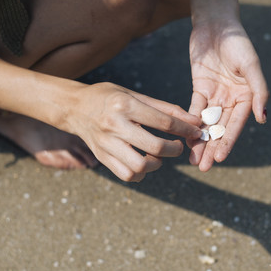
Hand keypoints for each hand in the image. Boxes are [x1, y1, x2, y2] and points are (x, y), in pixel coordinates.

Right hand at [70, 82, 202, 181]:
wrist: (74, 107)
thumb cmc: (109, 98)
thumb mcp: (134, 95)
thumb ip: (163, 108)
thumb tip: (192, 120)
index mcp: (125, 105)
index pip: (163, 121)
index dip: (184, 129)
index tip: (196, 132)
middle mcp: (114, 125)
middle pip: (154, 146)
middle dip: (174, 149)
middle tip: (177, 146)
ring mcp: (106, 143)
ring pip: (140, 166)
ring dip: (157, 164)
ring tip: (158, 155)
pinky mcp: (102, 156)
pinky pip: (126, 174)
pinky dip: (141, 173)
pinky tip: (144, 163)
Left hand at [187, 17, 268, 170]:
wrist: (216, 23)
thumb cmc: (237, 42)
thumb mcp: (251, 65)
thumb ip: (259, 90)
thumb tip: (263, 117)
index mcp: (248, 96)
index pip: (236, 124)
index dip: (227, 141)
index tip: (220, 159)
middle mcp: (232, 99)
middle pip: (221, 128)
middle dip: (212, 148)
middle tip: (203, 167)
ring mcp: (216, 95)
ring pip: (207, 123)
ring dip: (200, 141)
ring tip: (193, 160)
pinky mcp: (200, 88)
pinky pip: (194, 109)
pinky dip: (189, 123)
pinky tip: (184, 138)